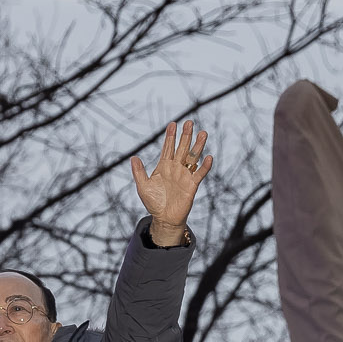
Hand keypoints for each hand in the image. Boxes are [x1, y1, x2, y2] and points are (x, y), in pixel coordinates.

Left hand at [131, 118, 210, 244]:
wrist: (164, 219)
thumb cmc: (153, 203)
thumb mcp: (143, 187)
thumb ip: (139, 172)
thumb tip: (134, 157)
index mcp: (164, 166)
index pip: (168, 147)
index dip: (170, 136)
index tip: (173, 124)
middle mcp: (176, 168)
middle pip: (182, 148)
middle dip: (185, 136)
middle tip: (189, 122)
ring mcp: (185, 175)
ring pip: (193, 157)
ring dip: (198, 146)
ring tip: (203, 133)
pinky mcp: (192, 185)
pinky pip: (199, 173)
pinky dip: (204, 166)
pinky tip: (208, 157)